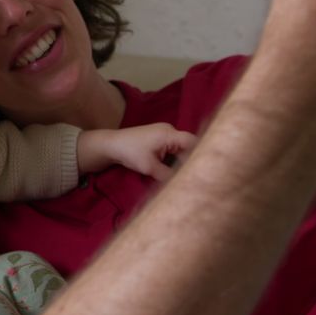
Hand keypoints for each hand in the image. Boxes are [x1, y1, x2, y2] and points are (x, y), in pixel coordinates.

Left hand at [78, 124, 197, 180]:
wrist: (111, 145)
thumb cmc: (130, 153)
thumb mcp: (150, 167)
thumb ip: (168, 175)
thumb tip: (184, 184)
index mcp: (169, 134)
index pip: (193, 142)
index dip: (200, 155)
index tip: (203, 170)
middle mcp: (169, 130)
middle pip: (188, 145)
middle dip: (191, 159)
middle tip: (196, 175)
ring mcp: (164, 132)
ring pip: (181, 147)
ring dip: (182, 159)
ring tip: (187, 174)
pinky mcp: (159, 137)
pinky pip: (173, 147)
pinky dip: (175, 157)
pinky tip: (176, 168)